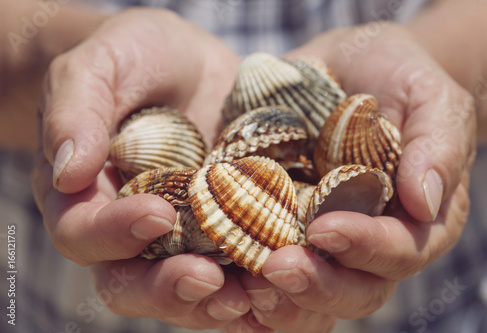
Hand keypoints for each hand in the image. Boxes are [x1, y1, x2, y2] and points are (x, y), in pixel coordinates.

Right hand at [32, 8, 250, 328]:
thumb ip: (76, 110)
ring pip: (188, 288)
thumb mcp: (102, 65)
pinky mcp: (227, 226)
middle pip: (132, 281)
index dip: (114, 233)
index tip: (156, 213)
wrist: (184, 61)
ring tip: (253, 297)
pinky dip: (256, 283)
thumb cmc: (134, 57)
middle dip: (168, 288)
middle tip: (209, 280)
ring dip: (217, 302)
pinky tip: (283, 284)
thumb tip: (67, 172)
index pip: (84, 232)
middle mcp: (131, 228)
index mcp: (88, 196)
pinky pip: (236, 267)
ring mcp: (183, 233)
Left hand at [233, 24, 475, 331]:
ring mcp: (323, 236)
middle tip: (278, 267)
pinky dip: (247, 277)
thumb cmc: (398, 77)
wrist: (351, 66)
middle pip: (354, 288)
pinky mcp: (281, 222)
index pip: (399, 251)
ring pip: (310, 291)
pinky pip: (267, 264)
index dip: (366, 248)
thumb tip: (424, 202)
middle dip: (318, 284)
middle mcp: (370, 240)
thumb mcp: (429, 97)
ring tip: (247, 279)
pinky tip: (222, 271)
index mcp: (415, 219)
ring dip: (280, 297)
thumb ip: (436, 146)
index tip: (325, 228)